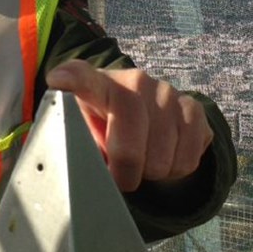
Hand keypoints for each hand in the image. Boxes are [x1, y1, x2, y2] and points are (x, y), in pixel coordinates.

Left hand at [45, 59, 213, 192]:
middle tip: (119, 174)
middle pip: (130, 146)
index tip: (58, 80)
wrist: (140, 113)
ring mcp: (166, 91)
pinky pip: (189, 158)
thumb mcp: (81, 130)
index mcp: (95, 83)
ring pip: (163, 160)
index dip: (72, 80)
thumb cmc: (100, 125)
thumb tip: (81, 172)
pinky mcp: (193, 107)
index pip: (82, 78)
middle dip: (125, 173)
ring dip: (152, 172)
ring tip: (141, 159)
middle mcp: (133, 80)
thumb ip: (75, 143)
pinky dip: (176, 170)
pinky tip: (164, 154)